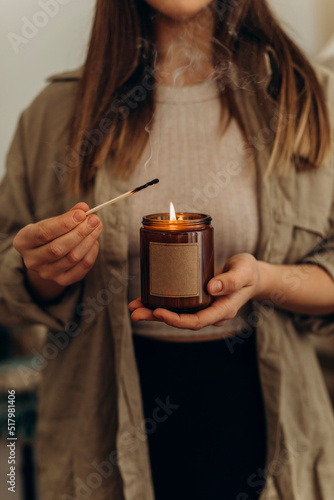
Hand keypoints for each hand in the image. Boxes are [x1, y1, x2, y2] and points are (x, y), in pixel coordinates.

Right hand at [13, 203, 102, 300]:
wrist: (45, 258)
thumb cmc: (49, 235)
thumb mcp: (52, 222)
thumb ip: (68, 215)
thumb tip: (84, 208)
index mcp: (23, 242)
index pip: (43, 232)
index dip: (64, 223)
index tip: (81, 213)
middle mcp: (32, 260)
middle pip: (58, 248)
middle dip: (79, 232)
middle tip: (94, 220)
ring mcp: (46, 273)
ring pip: (72, 258)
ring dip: (88, 241)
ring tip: (97, 227)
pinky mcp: (61, 280)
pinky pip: (81, 268)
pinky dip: (91, 253)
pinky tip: (94, 242)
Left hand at [129, 253, 260, 329]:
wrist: (250, 275)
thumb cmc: (249, 272)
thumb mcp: (245, 271)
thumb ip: (231, 280)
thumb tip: (211, 288)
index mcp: (223, 310)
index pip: (197, 321)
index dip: (176, 320)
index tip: (159, 312)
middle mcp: (210, 313)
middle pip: (181, 321)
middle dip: (157, 318)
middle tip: (136, 312)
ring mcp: (203, 308)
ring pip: (176, 314)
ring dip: (154, 312)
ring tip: (133, 308)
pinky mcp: (196, 299)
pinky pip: (177, 305)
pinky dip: (160, 302)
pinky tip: (144, 299)